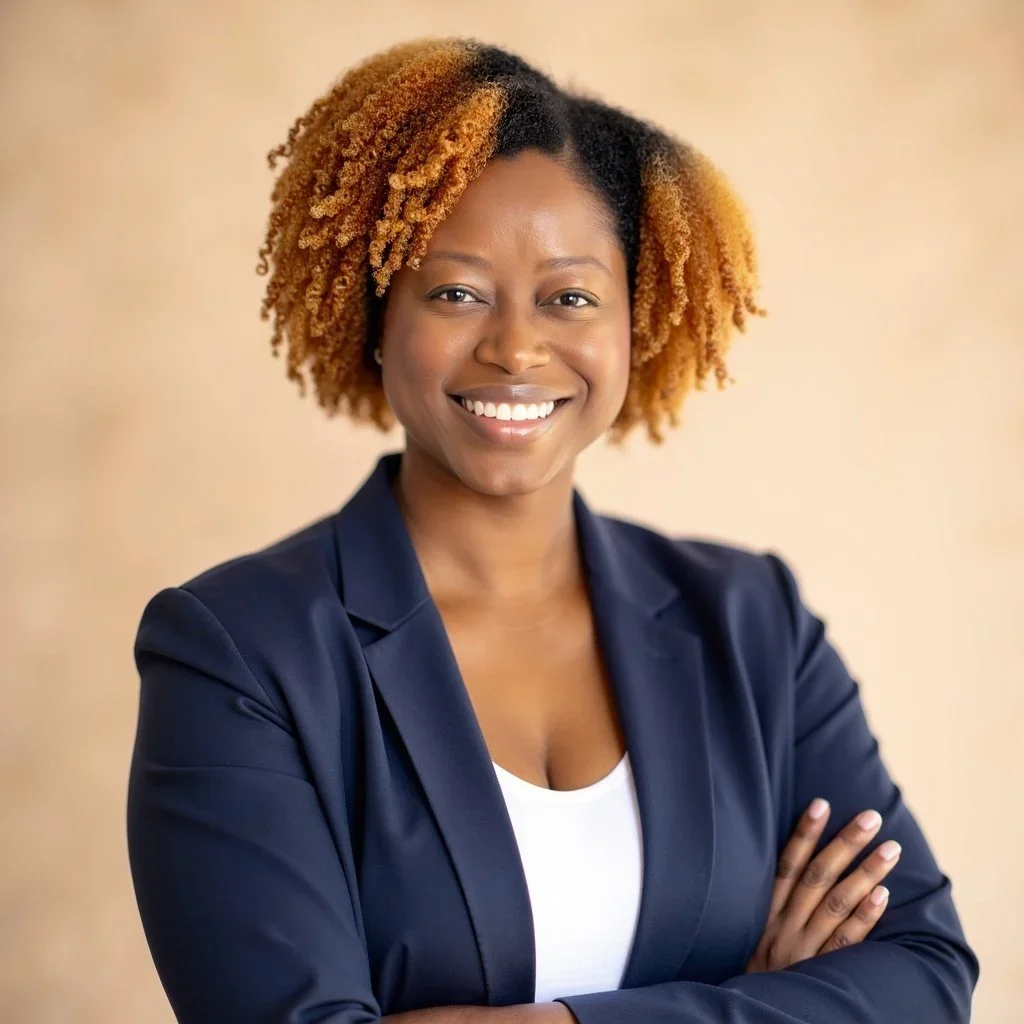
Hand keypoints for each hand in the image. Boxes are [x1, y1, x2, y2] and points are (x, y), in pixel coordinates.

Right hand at [746, 799, 901, 972]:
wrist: (749, 1014)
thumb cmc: (756, 975)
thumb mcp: (751, 937)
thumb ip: (771, 907)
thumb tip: (791, 868)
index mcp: (765, 914)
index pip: (785, 864)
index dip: (803, 833)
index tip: (822, 803)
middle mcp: (783, 926)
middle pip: (816, 877)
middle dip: (845, 843)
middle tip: (872, 817)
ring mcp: (803, 949)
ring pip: (836, 903)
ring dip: (865, 872)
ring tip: (891, 849)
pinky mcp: (821, 974)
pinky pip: (846, 942)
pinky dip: (864, 917)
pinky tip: (883, 895)